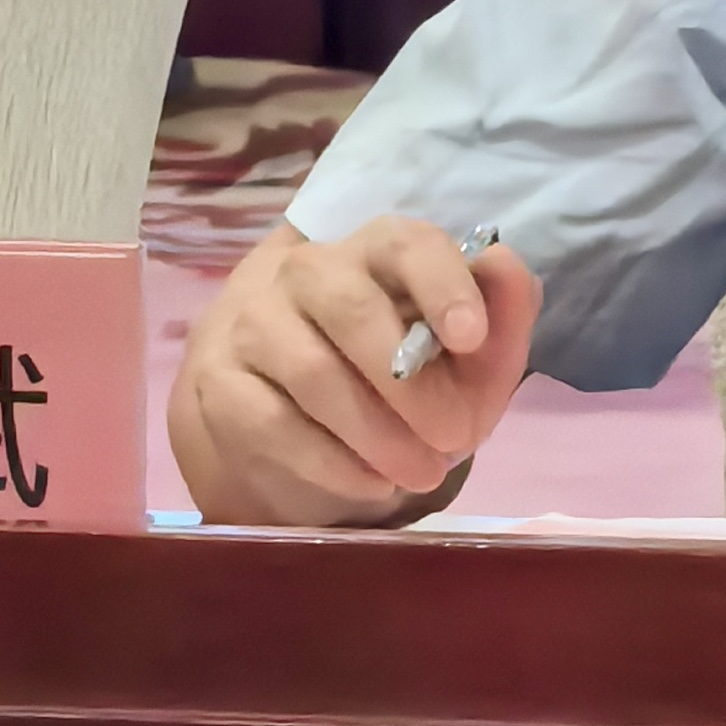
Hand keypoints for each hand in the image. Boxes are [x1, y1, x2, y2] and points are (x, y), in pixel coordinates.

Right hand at [169, 215, 540, 525]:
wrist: (296, 421)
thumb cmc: (401, 375)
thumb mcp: (467, 359)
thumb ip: (501, 314)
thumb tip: (505, 265)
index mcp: (378, 249)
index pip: (405, 242)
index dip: (441, 283)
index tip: (472, 337)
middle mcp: (310, 270)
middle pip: (350, 305)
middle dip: (410, 383)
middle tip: (455, 438)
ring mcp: (256, 321)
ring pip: (311, 370)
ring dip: (375, 433)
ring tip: (420, 473)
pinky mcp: (221, 381)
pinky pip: (271, 422)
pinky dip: (329, 461)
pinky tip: (369, 482)